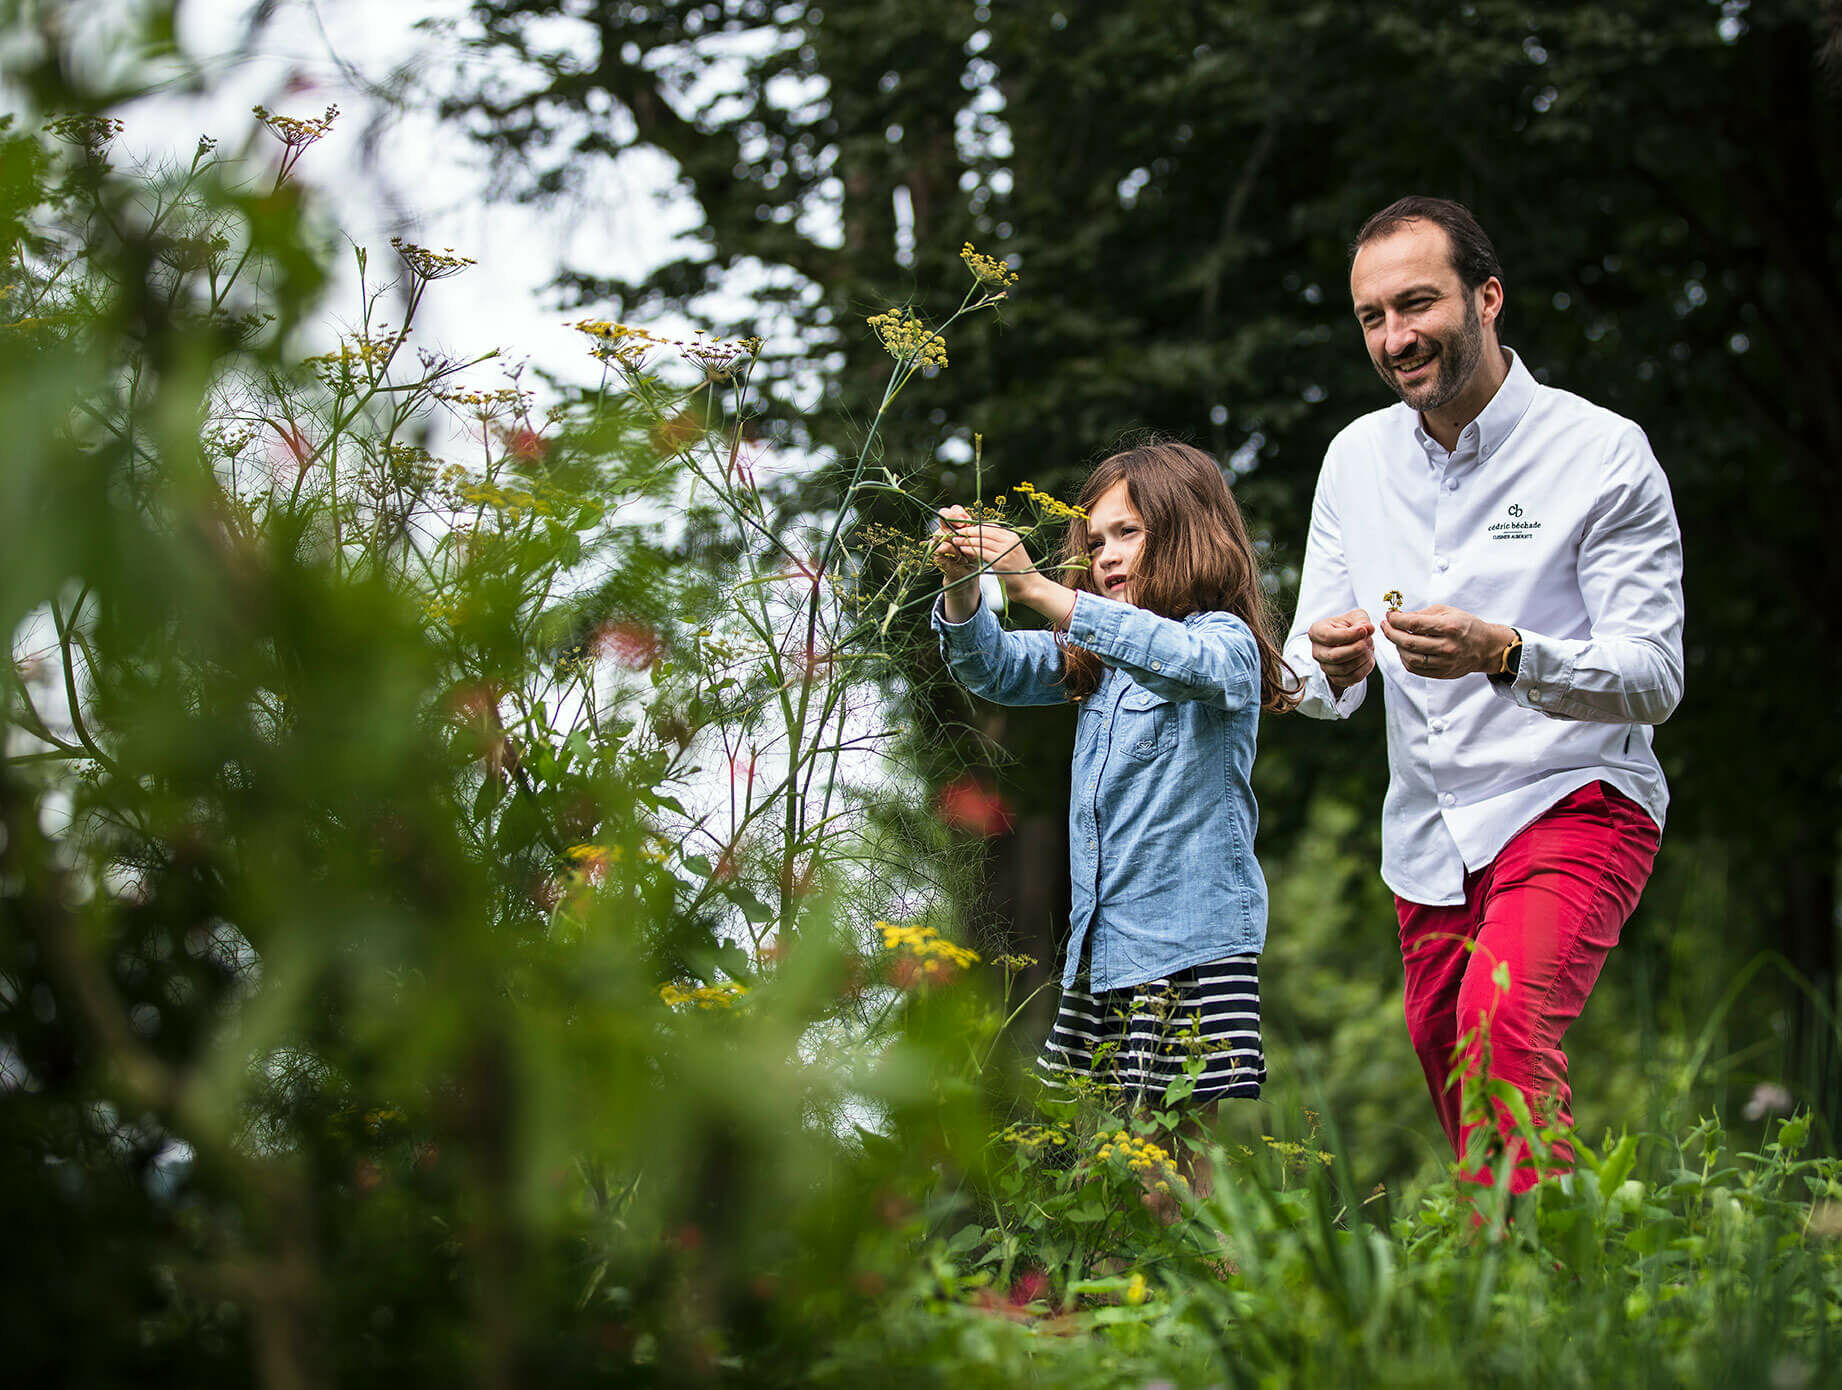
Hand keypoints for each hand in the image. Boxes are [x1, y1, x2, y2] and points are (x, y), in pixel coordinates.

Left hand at [936, 508, 1049, 605]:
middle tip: (956, 532)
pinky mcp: (1001, 561)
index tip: (965, 529)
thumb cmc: (1020, 573)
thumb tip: (984, 541)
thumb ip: (1000, 546)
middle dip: (969, 531)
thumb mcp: (1012, 554)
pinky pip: (981, 551)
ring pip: (981, 540)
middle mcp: (1010, 541)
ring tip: (956, 540)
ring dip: (966, 539)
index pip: (991, 526)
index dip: (976, 527)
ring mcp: (1006, 550)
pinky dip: (971, 549)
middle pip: (984, 531)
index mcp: (1013, 537)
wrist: (1032, 587)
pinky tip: (963, 550)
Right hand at [1308, 609, 1375, 694]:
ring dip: (1362, 659)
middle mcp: (1317, 651)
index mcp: (1316, 632)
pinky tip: (1369, 659)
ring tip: (1370, 648)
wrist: (1350, 639)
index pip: (1329, 637)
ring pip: (1344, 669)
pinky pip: (1350, 679)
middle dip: (1357, 649)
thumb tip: (1368, 629)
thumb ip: (1362, 620)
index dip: (1349, 635)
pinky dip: (1364, 670)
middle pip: (1334, 656)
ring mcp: (1324, 666)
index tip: (1364, 631)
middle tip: (1369, 641)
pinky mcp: (1335, 678)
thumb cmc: (1350, 626)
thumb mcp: (1356, 616)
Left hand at [1380, 604, 1515, 679]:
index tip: (1389, 615)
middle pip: (1409, 643)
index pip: (1415, 624)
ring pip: (1410, 658)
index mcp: (1449, 627)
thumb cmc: (1465, 626)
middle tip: (1385, 625)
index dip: (1397, 619)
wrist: (1486, 647)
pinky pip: (1415, 669)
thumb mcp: (1448, 611)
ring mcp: (1444, 662)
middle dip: (1391, 633)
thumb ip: (1422, 614)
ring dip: (1396, 647)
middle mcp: (1447, 646)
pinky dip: (1404, 659)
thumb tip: (1397, 616)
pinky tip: (1403, 649)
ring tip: (1394, 637)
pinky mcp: (1442, 673)